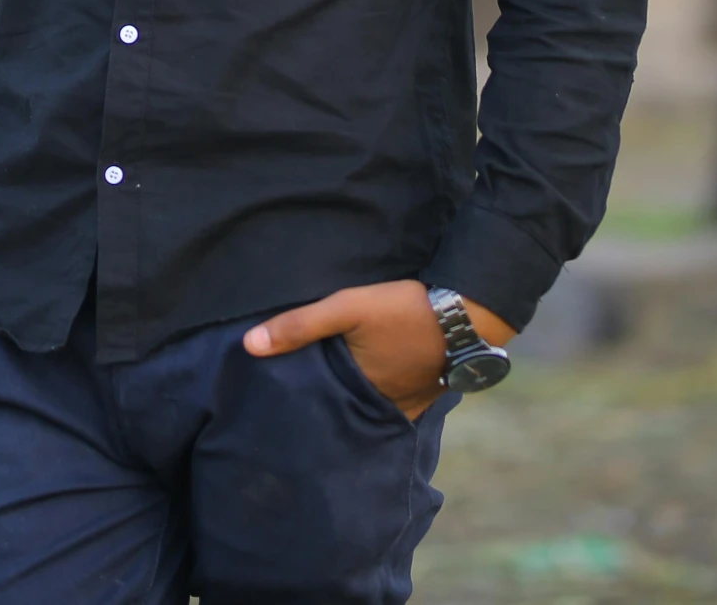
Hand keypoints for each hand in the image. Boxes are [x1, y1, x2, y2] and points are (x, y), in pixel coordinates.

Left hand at [242, 279, 514, 420]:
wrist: (466, 312)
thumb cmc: (403, 309)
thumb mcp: (348, 307)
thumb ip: (301, 325)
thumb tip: (249, 346)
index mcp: (358, 394)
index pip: (318, 405)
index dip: (297, 400)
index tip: (274, 398)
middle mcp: (380, 409)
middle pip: (341, 408)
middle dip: (322, 402)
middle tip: (293, 394)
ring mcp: (404, 405)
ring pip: (364, 405)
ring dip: (349, 397)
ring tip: (324, 387)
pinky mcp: (422, 396)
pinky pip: (389, 401)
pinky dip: (375, 393)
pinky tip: (364, 379)